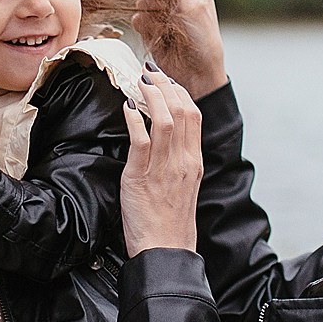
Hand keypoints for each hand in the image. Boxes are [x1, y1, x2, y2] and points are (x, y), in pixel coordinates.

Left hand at [120, 74, 201, 254]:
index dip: (179, 92)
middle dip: (166, 86)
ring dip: (151, 96)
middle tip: (150, 72)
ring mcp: (164, 167)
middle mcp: (183, 160)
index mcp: (194, 161)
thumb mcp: (181, 187)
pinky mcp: (142, 176)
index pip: (194, 115)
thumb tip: (163, 139)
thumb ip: (175, 161)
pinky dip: (135, 119)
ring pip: (165, 119)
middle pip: (182, 110)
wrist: (165, 249)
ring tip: (139, 82)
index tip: (166, 80)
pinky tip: (128, 107)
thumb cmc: (168, 222)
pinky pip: (141, 140)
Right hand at [132, 0, 228, 97]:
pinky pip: (138, 17)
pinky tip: (153, 31)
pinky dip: (143, 23)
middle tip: (160, 2)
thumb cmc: (202, 38)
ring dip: (148, 9)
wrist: (195, 73)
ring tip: (160, 20)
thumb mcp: (190, 3)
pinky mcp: (151, 27)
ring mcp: (164, 11)